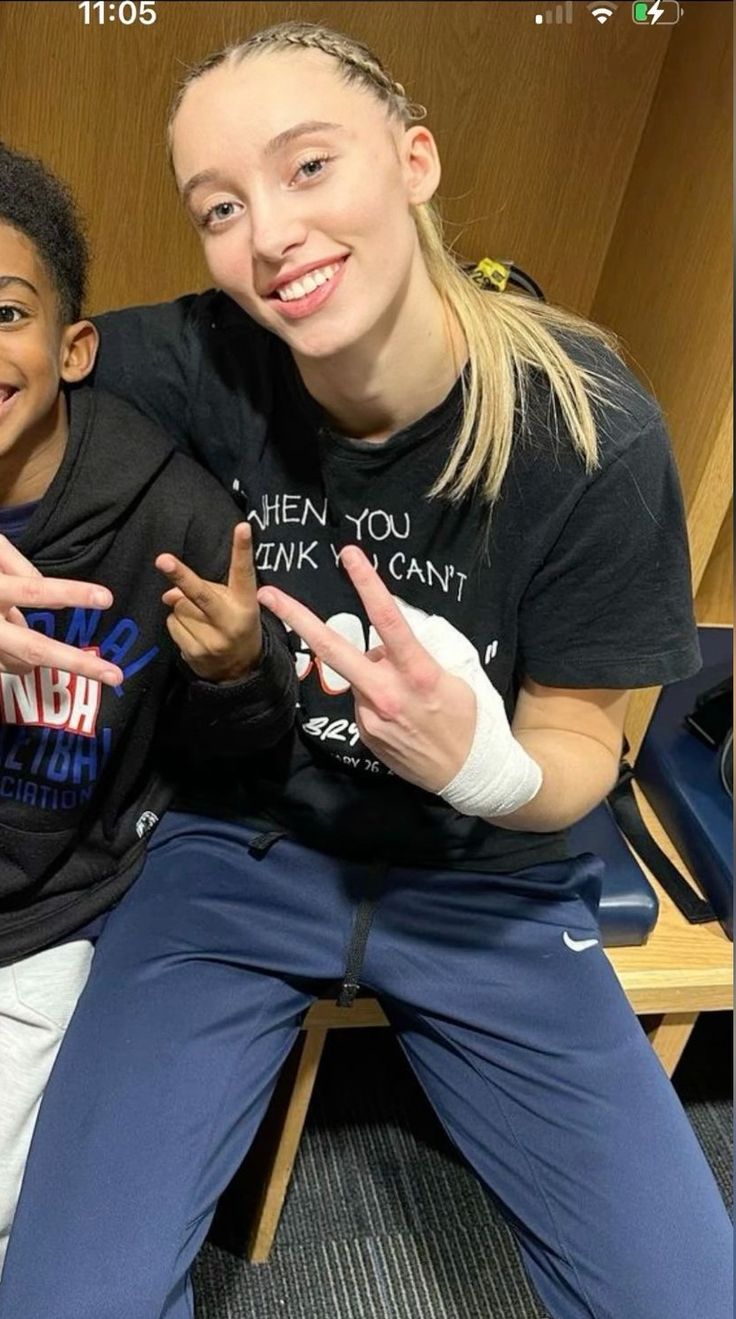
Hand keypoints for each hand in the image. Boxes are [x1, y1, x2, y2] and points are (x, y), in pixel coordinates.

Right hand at [0, 535, 123, 685]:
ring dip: (35, 655)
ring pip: (20, 661)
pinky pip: (4, 664)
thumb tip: (49, 593)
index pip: (33, 589)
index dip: (71, 593)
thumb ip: (15, 564)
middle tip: (115, 676)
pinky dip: (15, 656)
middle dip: (77, 664)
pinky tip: (13, 639)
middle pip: (34, 647)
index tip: (105, 598)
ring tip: (26, 631)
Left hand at [156, 522, 261, 682]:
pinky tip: (193, 632)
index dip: (243, 549)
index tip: (243, 527)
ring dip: (181, 608)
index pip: (243, 572)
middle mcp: (230, 621)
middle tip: (162, 559)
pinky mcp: (196, 653)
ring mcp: (213, 640)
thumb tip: (169, 595)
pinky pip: (173, 625)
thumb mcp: (232, 604)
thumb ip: (206, 591)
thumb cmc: (235, 624)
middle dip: (181, 576)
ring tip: (200, 620)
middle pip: (201, 594)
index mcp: (245, 604)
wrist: (241, 670)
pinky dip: (177, 624)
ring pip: (179, 608)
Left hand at [257, 545, 476, 792]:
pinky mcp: (364, 733)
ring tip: (409, 699)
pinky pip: (364, 701)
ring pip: (359, 675)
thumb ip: (418, 654)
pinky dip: (378, 699)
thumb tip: (384, 645)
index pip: (387, 619)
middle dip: (296, 617)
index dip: (367, 584)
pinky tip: (402, 717)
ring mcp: (370, 716)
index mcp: (417, 672)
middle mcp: (387, 692)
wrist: (468, 773)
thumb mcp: (456, 676)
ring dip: (374, 674)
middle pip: (333, 648)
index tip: (348, 555)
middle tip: (267, 594)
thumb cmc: (469, 719)